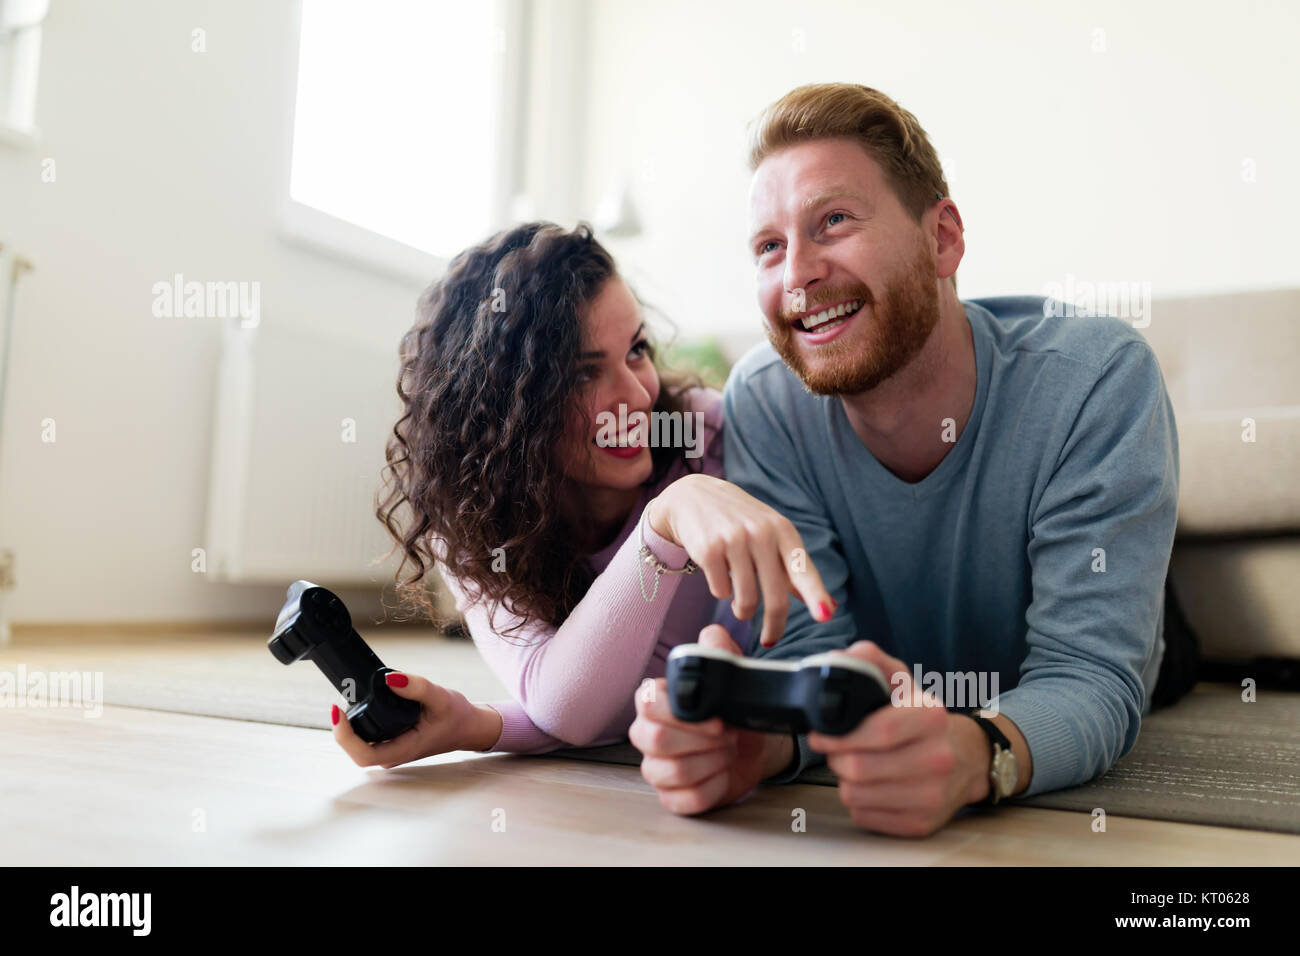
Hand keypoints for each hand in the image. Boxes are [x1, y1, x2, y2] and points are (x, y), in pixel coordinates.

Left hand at [330, 671, 495, 768]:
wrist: (468, 727)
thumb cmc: (457, 717)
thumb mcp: (441, 697)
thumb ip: (416, 687)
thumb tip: (390, 679)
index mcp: (404, 749)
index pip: (363, 754)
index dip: (345, 735)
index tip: (339, 712)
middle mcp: (394, 754)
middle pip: (355, 750)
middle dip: (343, 729)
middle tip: (340, 703)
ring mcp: (391, 751)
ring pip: (359, 745)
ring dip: (349, 727)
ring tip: (347, 702)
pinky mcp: (391, 743)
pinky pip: (367, 739)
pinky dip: (359, 725)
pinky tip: (359, 708)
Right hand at [629, 625, 793, 813]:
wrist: (751, 746)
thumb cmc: (731, 708)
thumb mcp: (732, 674)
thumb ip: (720, 649)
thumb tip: (711, 635)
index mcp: (655, 702)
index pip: (646, 703)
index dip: (683, 714)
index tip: (717, 719)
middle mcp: (647, 735)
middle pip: (655, 739)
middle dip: (702, 740)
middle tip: (728, 734)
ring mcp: (656, 769)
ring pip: (672, 772)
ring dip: (712, 763)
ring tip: (728, 751)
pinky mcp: (671, 797)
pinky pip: (685, 800)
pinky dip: (713, 788)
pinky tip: (723, 775)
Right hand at [645, 473, 835, 646]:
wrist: (694, 497)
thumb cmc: (741, 522)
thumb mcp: (772, 535)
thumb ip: (795, 570)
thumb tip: (828, 606)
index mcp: (783, 530)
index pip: (803, 569)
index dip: (815, 594)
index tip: (825, 616)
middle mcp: (761, 533)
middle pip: (775, 596)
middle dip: (774, 625)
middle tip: (770, 639)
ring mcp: (734, 540)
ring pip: (746, 600)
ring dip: (743, 611)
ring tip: (740, 606)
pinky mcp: (709, 549)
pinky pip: (721, 592)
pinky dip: (721, 593)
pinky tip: (719, 577)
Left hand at [807, 642, 985, 837]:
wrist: (967, 758)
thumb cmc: (923, 719)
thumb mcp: (902, 682)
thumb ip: (869, 661)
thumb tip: (837, 660)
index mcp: (931, 717)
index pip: (878, 732)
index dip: (839, 735)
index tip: (819, 735)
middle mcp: (938, 759)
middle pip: (859, 768)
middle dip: (836, 758)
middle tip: (836, 750)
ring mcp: (932, 796)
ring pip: (856, 796)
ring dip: (844, 781)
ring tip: (855, 766)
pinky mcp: (922, 824)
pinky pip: (865, 817)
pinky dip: (858, 803)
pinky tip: (870, 787)